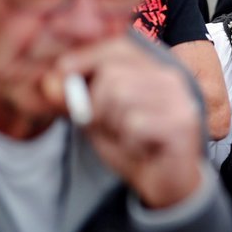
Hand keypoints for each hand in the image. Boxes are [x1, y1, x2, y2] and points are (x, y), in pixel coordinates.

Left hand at [46, 37, 202, 208]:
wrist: (169, 186)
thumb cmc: (133, 146)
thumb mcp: (97, 120)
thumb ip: (76, 100)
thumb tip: (49, 82)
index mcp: (153, 67)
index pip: (118, 45)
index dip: (85, 56)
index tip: (61, 71)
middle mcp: (170, 75)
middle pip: (112, 73)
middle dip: (96, 104)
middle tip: (108, 127)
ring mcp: (179, 97)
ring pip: (121, 96)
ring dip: (113, 125)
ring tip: (128, 138)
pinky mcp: (182, 122)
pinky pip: (136, 123)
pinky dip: (129, 141)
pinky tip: (142, 149)